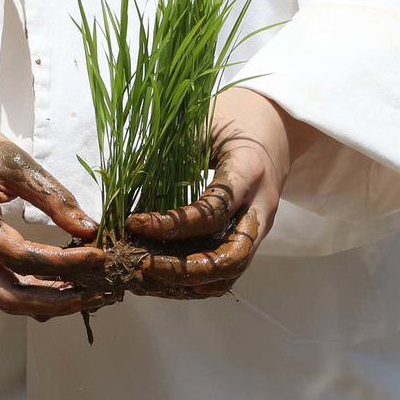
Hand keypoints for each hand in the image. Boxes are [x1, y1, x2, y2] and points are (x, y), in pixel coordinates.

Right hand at [0, 86, 106, 317]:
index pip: (22, 258)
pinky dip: (34, 292)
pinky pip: (2, 286)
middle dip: (58, 301)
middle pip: (10, 297)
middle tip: (100, 294)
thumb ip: (52, 196)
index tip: (100, 256)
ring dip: (48, 303)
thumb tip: (89, 229)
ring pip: (5, 299)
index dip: (64, 263)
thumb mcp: (15, 162)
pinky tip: (65, 284)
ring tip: (90, 294)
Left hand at [124, 87, 311, 296]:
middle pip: (230, 258)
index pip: (211, 214)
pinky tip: (165, 277)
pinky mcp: (250, 236)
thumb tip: (121, 181)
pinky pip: (229, 270)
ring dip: (189, 283)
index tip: (134, 222)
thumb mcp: (203, 122)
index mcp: (248, 173)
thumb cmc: (235, 116)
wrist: (277, 123)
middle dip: (184, 270)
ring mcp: (259, 226)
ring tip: (148, 277)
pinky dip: (198, 282)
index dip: (170, 226)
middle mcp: (260, 207)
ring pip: (231, 273)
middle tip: (143, 265)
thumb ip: (170, 150)